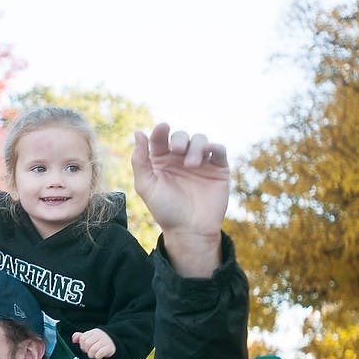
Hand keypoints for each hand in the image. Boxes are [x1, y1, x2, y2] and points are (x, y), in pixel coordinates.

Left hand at [72, 328, 115, 358]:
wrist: (114, 342)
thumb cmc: (99, 340)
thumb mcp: (90, 337)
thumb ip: (80, 337)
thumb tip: (73, 339)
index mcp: (93, 332)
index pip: (82, 338)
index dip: (82, 345)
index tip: (85, 347)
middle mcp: (99, 335)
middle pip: (87, 344)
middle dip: (86, 350)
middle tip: (89, 351)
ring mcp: (104, 341)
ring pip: (92, 349)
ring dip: (91, 355)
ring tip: (93, 355)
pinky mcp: (109, 348)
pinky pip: (100, 353)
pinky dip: (98, 356)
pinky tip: (99, 356)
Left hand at [131, 123, 228, 276]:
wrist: (190, 230)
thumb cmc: (165, 210)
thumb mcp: (146, 186)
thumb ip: (140, 160)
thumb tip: (138, 132)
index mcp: (161, 161)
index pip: (160, 138)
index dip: (161, 130)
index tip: (162, 128)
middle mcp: (180, 159)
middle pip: (181, 136)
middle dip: (179, 139)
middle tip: (177, 150)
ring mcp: (201, 163)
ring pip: (200, 139)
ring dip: (196, 146)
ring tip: (191, 164)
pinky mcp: (218, 169)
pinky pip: (219, 149)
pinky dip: (215, 147)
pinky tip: (208, 155)